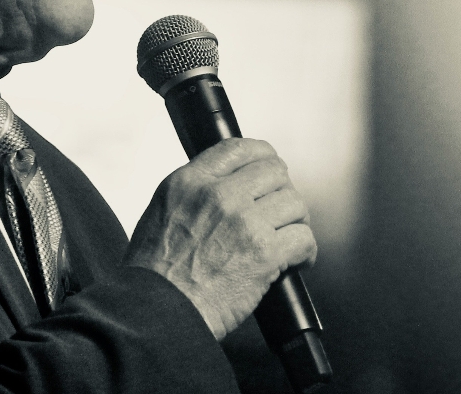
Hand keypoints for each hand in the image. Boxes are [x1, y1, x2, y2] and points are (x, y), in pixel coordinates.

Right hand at [122, 138, 317, 339]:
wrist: (158, 313)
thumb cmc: (154, 274)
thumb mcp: (161, 212)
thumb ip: (193, 192)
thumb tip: (225, 186)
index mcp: (189, 182)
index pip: (238, 148)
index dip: (262, 155)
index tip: (269, 167)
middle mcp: (218, 195)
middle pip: (274, 171)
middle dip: (282, 191)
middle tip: (281, 210)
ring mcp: (244, 222)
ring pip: (294, 202)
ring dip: (296, 221)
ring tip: (289, 237)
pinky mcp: (264, 253)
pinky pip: (303, 237)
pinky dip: (306, 251)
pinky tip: (298, 260)